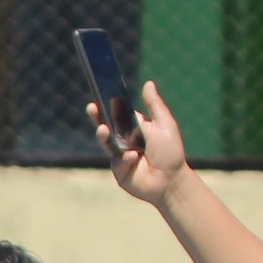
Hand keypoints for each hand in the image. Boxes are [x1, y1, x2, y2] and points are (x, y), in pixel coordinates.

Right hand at [101, 77, 188, 203]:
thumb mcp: (164, 124)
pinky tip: (134, 158)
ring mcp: (119, 155)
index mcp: (134, 127)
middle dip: (97, 117)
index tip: (98, 97)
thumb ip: (154, 105)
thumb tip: (148, 83)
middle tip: (92, 108)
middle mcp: (124, 140)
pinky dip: (124, 158)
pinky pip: (116, 161)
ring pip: (106, 143)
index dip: (107, 106)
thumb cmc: (170, 152)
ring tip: (103, 129)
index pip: (116, 114)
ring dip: (103, 135)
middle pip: (106, 126)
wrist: (171, 180)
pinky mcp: (118, 170)